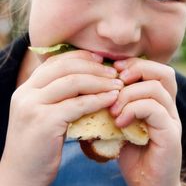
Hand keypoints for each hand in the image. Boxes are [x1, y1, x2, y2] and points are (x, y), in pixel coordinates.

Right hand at [0, 50, 122, 185]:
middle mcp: (26, 92)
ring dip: (100, 82)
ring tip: (117, 85)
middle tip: (113, 73)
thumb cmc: (38, 145)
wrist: (21, 176)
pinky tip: (111, 99)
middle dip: (93, 68)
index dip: (80, 57)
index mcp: (26, 87)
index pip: (56, 61)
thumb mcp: (43, 112)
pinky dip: (98, 100)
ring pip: (73, 82)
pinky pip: (78, 105)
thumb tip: (88, 78)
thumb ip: (57, 94)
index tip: (100, 59)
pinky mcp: (44, 121)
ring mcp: (33, 106)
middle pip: (66, 67)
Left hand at [110, 58, 181, 185]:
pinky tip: (119, 122)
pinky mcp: (170, 134)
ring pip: (156, 88)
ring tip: (113, 108)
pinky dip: (133, 110)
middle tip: (116, 79)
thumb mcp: (120, 121)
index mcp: (159, 100)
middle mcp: (169, 107)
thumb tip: (92, 85)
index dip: (135, 63)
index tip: (113, 69)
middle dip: (137, 69)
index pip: (155, 69)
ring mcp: (172, 120)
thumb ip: (114, 102)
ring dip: (129, 94)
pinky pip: (155, 110)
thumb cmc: (130, 151)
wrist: (145, 184)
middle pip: (163, 72)